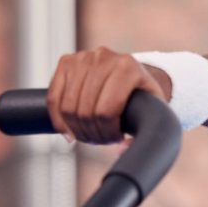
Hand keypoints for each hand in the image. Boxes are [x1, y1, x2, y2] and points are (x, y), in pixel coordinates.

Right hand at [46, 47, 166, 144]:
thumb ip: (145, 132)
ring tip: (89, 136)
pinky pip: (54, 98)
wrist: (133, 70)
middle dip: (92, 133)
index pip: (107, 110)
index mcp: (128, 67)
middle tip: (101, 140)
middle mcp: (103, 58)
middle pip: (86, 110)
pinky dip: (58, 120)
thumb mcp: (154, 108)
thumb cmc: (143, 93)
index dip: (108, 132)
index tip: (115, 139)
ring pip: (68, 106)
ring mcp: (82, 58)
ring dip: (76, 129)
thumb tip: (122, 149)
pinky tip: (69, 132)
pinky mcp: (66, 62)